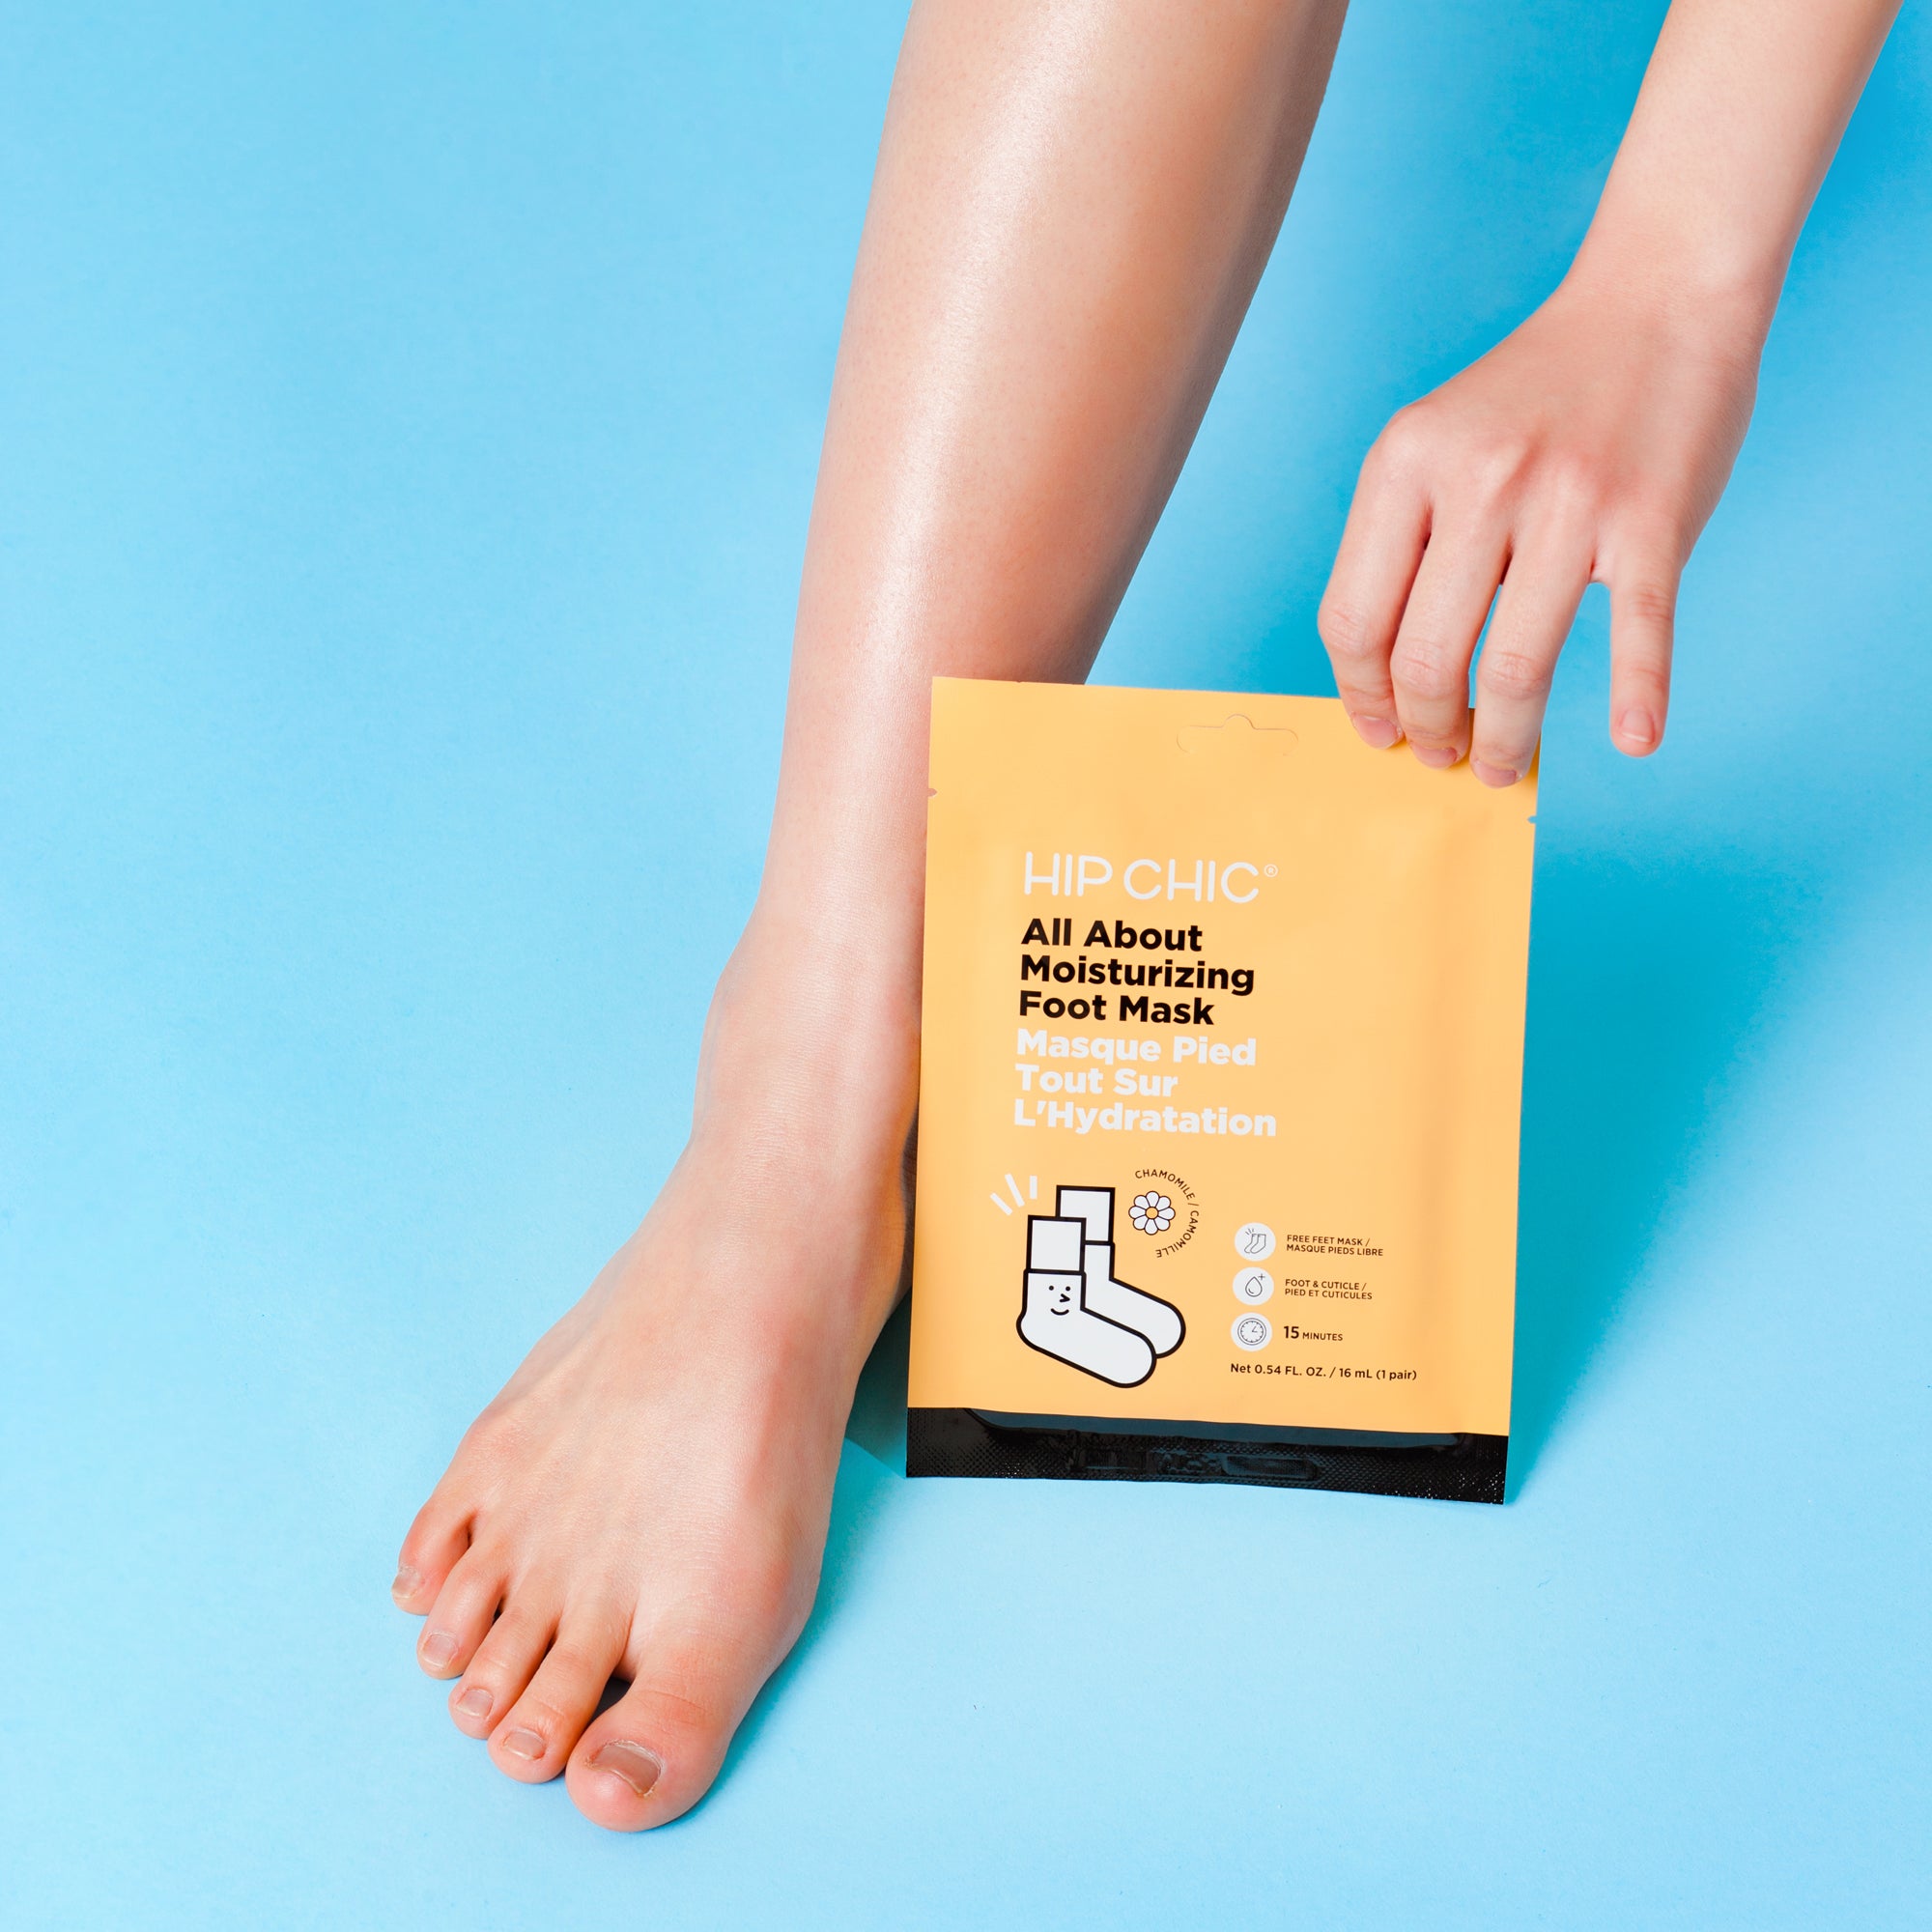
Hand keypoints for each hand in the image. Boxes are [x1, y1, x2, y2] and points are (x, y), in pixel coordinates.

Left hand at [1318, 276, 1764, 783]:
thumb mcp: (1436, 441)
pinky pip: (1639, 632)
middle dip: (1427, 728)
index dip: (1360, 693)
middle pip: (1425, 656)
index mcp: (1406, 463)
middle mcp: (1480, 481)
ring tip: (1500, 767)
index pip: (1354, 618)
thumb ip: (1405, 537)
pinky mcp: (1653, 519)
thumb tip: (1385, 669)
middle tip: (1441, 754)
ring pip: (1516, 666)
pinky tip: (1630, 739)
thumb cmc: (1538, 391)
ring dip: (1504, 739)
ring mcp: (1569, 502)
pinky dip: (1637, 696)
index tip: (1377, 729)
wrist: (1655, 297)